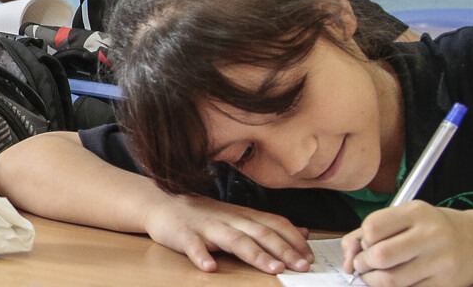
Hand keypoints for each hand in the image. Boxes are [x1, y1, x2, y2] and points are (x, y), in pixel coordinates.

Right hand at [142, 194, 311, 273]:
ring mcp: (206, 227)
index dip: (294, 240)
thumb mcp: (239, 216)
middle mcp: (229, 219)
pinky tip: (210, 267)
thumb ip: (269, 225)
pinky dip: (201, 256)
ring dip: (255, 254)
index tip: (310, 257)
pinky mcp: (184, 235)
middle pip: (260, 233)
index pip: (274, 224)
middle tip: (302, 267)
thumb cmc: (203, 215)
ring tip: (273, 269)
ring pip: (234, 240)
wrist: (162, 203)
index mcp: (243, 216)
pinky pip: (193, 246)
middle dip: (283, 250)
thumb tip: (303, 232)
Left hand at [342, 201, 472, 286]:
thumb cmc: (430, 229)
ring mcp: (440, 261)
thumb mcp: (404, 218)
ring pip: (391, 280)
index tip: (366, 245)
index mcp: (416, 213)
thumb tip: (348, 260)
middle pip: (380, 256)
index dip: (363, 240)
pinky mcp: (445, 284)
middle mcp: (431, 235)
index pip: (373, 227)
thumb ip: (369, 232)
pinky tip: (395, 282)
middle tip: (364, 266)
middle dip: (363, 264)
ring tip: (375, 276)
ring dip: (373, 281)